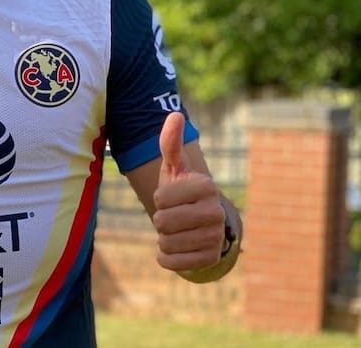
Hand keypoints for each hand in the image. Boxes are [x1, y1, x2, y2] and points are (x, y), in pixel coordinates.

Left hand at [152, 112, 224, 271]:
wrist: (200, 224)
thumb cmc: (181, 192)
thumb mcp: (174, 168)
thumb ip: (171, 143)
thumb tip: (175, 114)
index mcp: (205, 186)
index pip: (161, 198)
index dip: (159, 198)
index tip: (172, 196)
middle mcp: (215, 212)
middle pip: (162, 221)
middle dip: (160, 219)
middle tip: (174, 215)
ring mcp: (215, 237)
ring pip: (166, 242)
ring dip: (163, 237)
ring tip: (177, 230)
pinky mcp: (211, 259)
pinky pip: (172, 261)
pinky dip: (166, 256)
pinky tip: (177, 248)